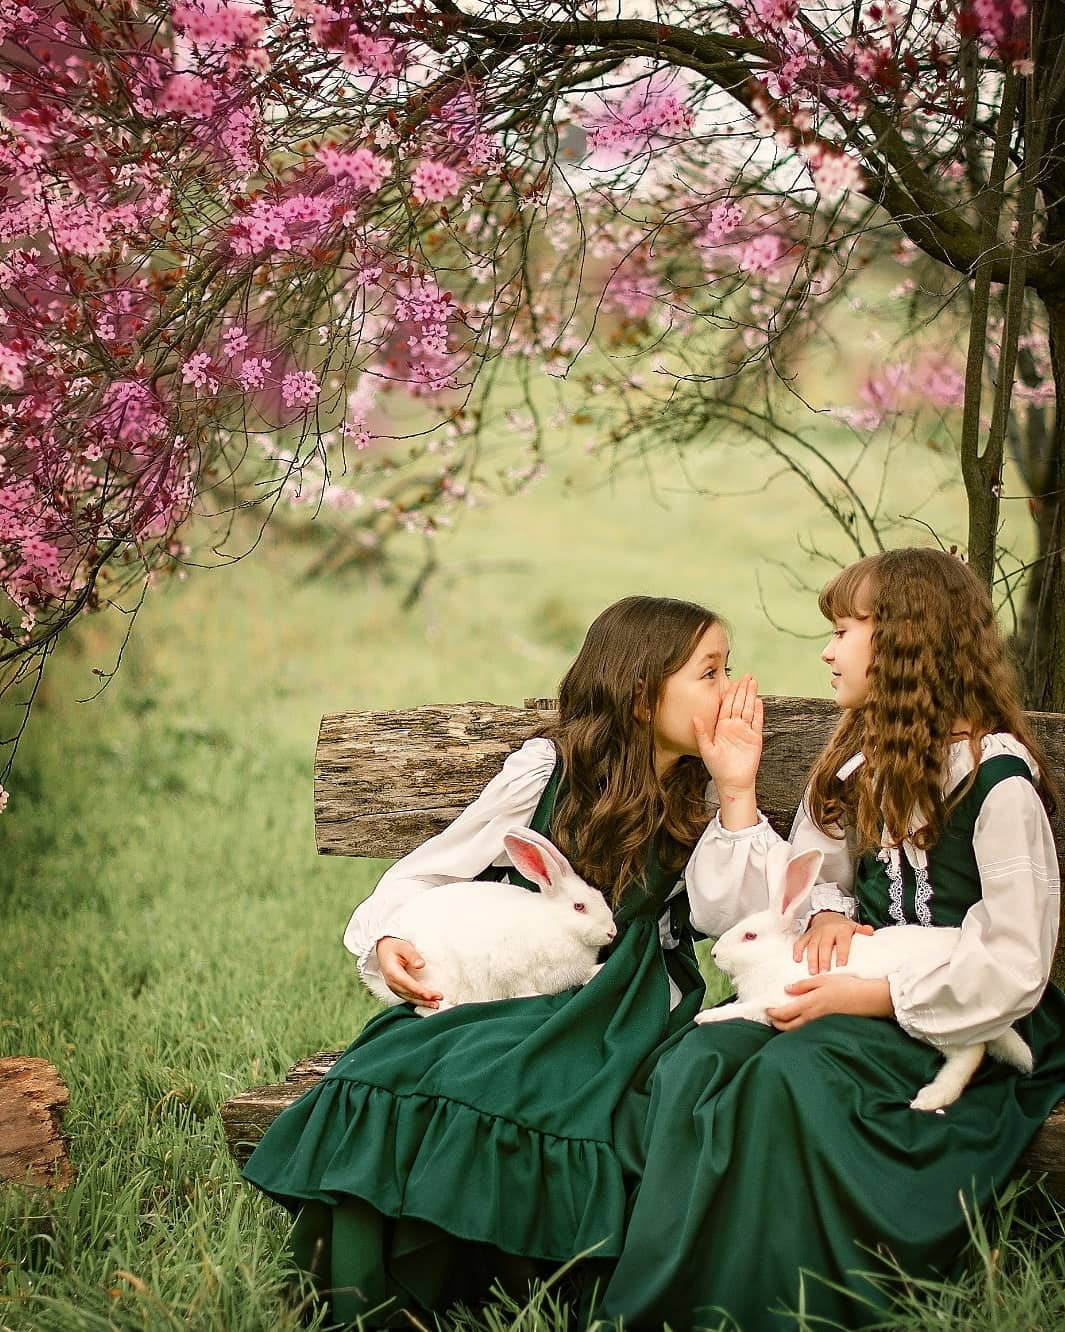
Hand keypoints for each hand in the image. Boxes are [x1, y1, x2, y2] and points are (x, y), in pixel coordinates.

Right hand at [375, 936, 442, 1007]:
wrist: (383, 948)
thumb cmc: (394, 946)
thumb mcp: (404, 946)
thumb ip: (412, 955)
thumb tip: (421, 965)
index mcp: (392, 971)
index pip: (407, 984)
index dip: (419, 991)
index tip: (430, 995)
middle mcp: (391, 982)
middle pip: (409, 993)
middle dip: (424, 998)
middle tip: (439, 999)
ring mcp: (393, 986)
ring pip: (408, 998)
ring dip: (422, 1002)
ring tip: (436, 1005)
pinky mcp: (396, 988)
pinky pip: (407, 997)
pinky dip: (417, 1001)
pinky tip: (427, 1003)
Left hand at [694, 675, 762, 829]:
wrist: (732, 782)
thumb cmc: (717, 768)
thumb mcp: (706, 749)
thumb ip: (701, 733)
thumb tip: (693, 717)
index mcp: (721, 727)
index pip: (726, 706)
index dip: (730, 693)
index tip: (732, 681)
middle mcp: (734, 727)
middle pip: (739, 704)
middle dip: (743, 689)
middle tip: (747, 676)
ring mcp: (745, 731)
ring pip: (749, 709)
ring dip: (751, 696)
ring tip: (754, 682)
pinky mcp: (755, 738)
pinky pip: (757, 722)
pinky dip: (758, 712)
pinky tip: (759, 701)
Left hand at [765, 975, 893, 1030]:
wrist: (867, 998)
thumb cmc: (846, 986)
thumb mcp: (822, 979)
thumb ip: (803, 985)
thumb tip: (787, 989)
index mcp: (809, 1003)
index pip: (785, 1013)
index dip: (774, 1013)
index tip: (767, 1010)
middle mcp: (813, 1016)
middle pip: (789, 1026)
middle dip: (777, 1023)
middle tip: (771, 1019)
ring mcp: (821, 1023)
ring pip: (799, 1029)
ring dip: (787, 1027)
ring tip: (781, 1022)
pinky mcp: (828, 1025)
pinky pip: (809, 1029)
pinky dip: (799, 1028)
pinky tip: (799, 1022)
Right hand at [793, 911, 874, 973]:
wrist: (827, 915)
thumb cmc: (842, 926)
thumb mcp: (853, 926)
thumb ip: (861, 930)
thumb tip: (871, 932)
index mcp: (841, 930)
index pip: (842, 942)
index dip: (842, 953)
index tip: (841, 965)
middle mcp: (827, 931)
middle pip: (825, 945)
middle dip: (824, 959)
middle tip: (824, 972)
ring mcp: (816, 933)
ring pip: (812, 946)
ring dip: (811, 959)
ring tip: (812, 971)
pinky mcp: (807, 935)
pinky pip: (800, 942)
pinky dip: (797, 950)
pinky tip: (797, 960)